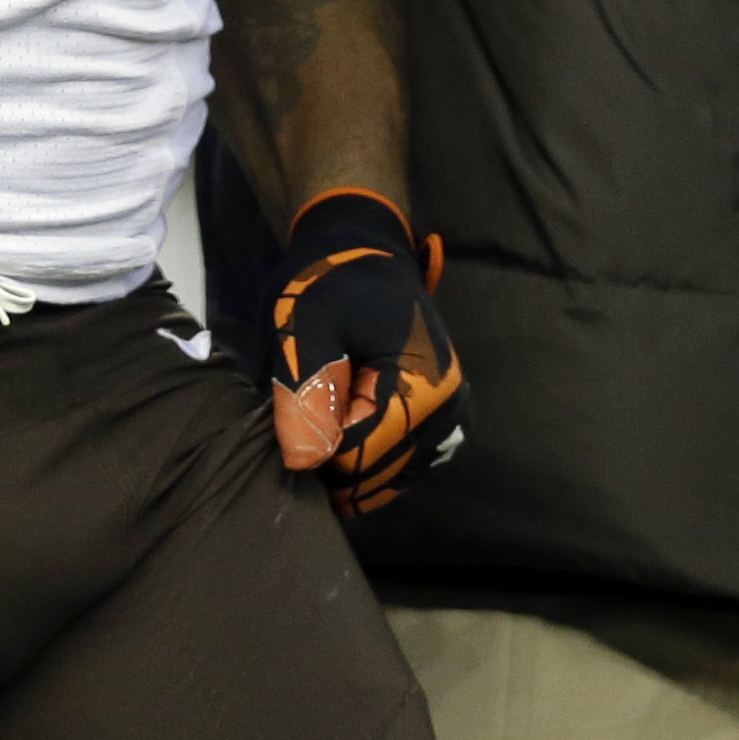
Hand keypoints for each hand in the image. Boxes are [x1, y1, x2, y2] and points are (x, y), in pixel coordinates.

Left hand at [257, 188, 467, 515]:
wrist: (363, 259)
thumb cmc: (332, 285)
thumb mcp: (305, 325)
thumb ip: (306, 391)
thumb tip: (304, 462)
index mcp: (427, 388)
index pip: (358, 458)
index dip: (312, 444)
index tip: (289, 409)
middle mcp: (449, 416)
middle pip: (372, 477)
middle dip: (326, 456)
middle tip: (299, 406)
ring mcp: (447, 427)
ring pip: (379, 480)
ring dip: (340, 459)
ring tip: (320, 408)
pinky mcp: (438, 431)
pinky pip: (390, 470)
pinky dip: (358, 459)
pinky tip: (338, 423)